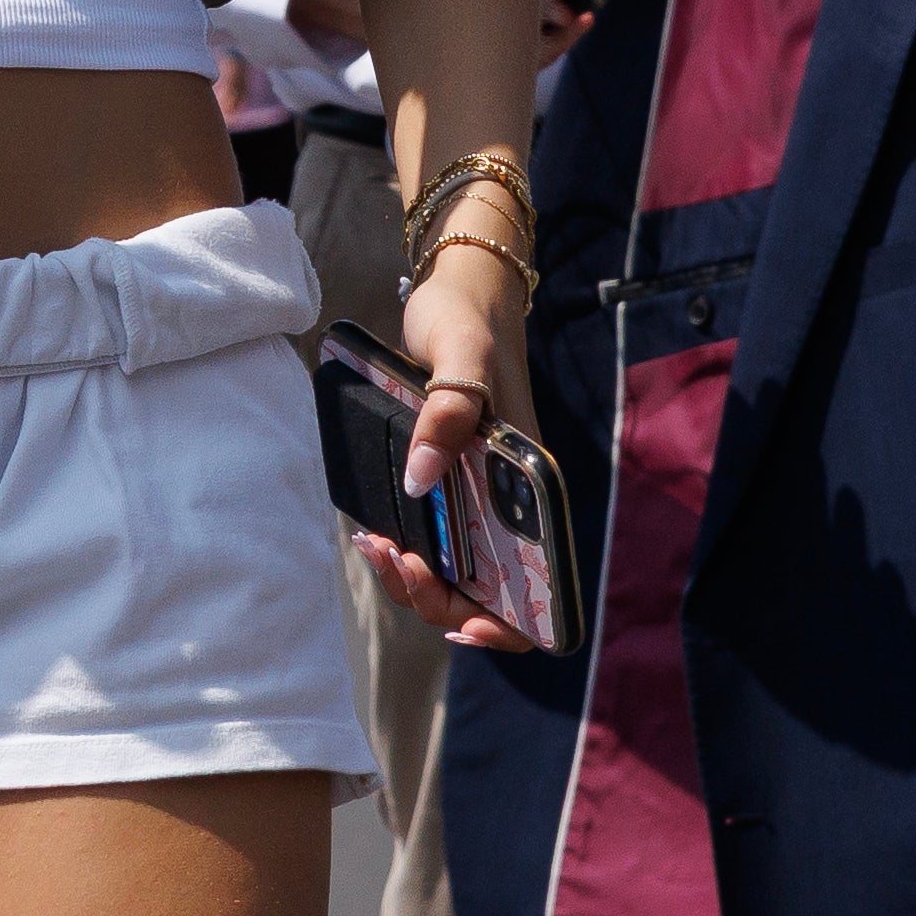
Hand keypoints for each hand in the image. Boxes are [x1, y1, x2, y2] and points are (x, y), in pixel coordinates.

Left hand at [354, 241, 547, 651]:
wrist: (459, 291)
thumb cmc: (467, 320)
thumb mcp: (459, 354)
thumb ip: (446, 411)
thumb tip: (422, 481)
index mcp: (531, 488)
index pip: (541, 586)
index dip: (506, 624)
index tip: (459, 623)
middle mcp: (508, 503)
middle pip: (484, 592)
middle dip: (435, 596)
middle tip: (394, 557)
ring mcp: (477, 497)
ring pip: (452, 573)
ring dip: (412, 578)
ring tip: (375, 544)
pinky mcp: (447, 483)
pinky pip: (431, 540)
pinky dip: (403, 551)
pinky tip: (374, 532)